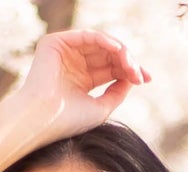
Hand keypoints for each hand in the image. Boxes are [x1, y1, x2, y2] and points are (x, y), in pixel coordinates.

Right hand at [17, 29, 150, 139]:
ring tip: (131, 66)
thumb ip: (118, 92)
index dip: (130, 71)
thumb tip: (133, 78)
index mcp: (82, 81)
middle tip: (140, 74)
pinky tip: (118, 51)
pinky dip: (104, 41)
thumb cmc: (67, 120)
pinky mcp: (56, 43)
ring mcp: (65, 52)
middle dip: (128, 62)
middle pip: (109, 56)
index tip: (147, 79)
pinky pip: (87, 36)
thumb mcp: (101, 108)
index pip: (111, 70)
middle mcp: (74, 65)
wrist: (41, 120)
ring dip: (120, 53)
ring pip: (101, 44)